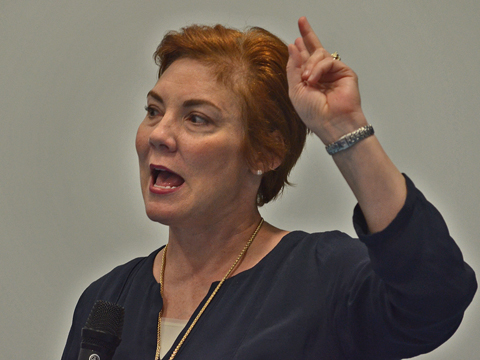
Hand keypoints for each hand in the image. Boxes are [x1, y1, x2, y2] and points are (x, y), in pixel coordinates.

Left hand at [287, 17, 366, 144]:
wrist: (331, 123)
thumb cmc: (314, 113)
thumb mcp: (295, 90)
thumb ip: (294, 67)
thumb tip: (293, 45)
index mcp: (309, 80)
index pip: (304, 59)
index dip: (300, 46)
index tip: (295, 35)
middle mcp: (321, 75)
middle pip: (315, 49)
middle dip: (307, 34)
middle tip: (301, 20)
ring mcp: (333, 73)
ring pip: (319, 54)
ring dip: (310, 64)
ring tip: (307, 79)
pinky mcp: (345, 72)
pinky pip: (328, 61)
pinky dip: (319, 68)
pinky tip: (314, 79)